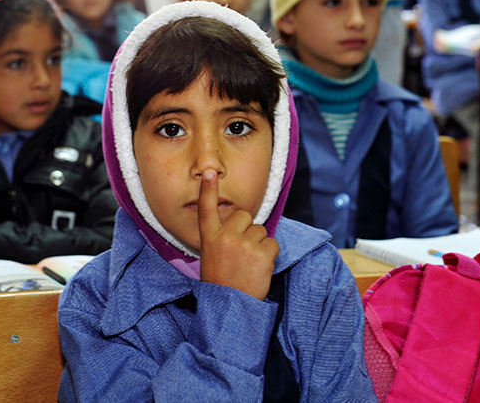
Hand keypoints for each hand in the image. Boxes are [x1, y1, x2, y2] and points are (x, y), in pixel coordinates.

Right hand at [198, 169, 278, 300]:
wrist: (230, 308)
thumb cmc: (222, 283)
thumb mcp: (212, 257)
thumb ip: (223, 238)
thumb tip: (244, 224)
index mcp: (209, 238)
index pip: (206, 208)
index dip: (208, 189)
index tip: (209, 172)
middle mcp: (224, 237)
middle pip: (244, 216)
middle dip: (248, 230)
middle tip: (241, 253)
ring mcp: (243, 244)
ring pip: (261, 231)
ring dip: (259, 245)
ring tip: (249, 264)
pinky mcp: (261, 253)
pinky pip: (273, 244)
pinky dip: (270, 255)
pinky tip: (259, 268)